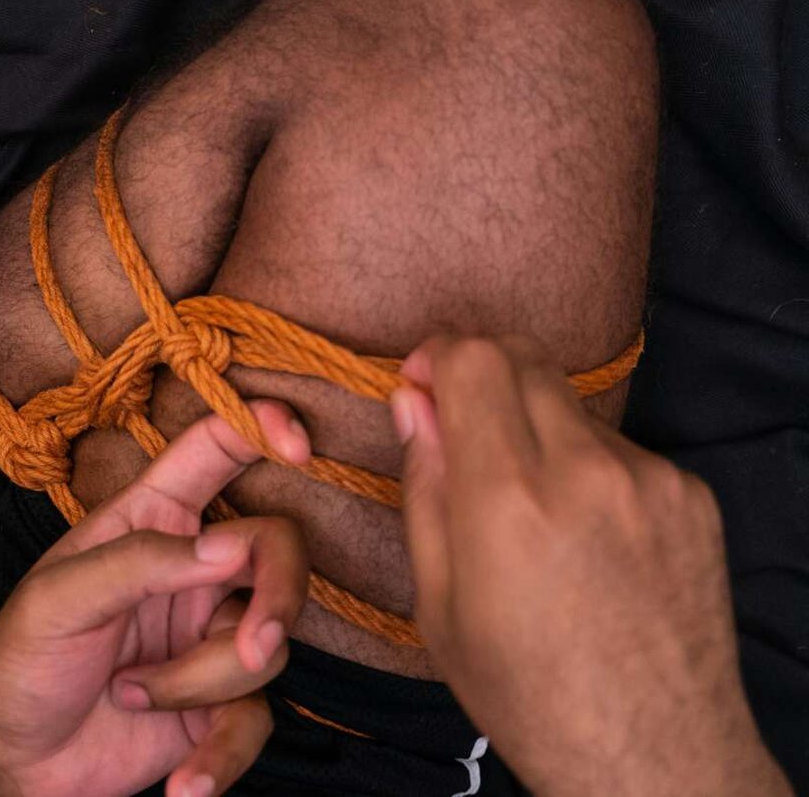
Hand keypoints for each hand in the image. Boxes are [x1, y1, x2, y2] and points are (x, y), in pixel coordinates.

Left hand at [0, 402, 311, 796]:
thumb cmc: (20, 658)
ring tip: (126, 695)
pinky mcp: (216, 706)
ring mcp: (209, 638)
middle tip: (254, 644)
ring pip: (266, 646)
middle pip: (278, 552)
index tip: (300, 445)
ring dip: (198, 683)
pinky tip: (181, 786)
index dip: (262, 428)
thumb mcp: (60, 598)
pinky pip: (253, 725)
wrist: (7, 756)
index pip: (217, 450)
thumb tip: (230, 544)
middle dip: (276, 598)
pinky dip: (220, 759)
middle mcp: (192, 571)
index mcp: (151, 519)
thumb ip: (142, 562)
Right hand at [392, 336, 789, 795]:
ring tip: (528, 505)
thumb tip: (413, 403)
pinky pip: (620, 449)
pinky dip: (587, 467)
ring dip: (536, 426)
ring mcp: (649, 480)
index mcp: (507, 499)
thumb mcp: (437, 601)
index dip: (438, 354)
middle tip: (460, 420)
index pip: (474, 359)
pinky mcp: (691, 496)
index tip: (421, 379)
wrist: (651, 751)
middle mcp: (584, 472)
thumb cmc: (525, 691)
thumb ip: (424, 487)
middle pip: (524, 360)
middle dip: (481, 373)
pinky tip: (584, 535)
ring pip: (571, 406)